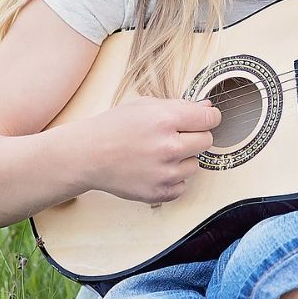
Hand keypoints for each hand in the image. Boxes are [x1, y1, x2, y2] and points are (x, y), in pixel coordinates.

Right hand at [85, 97, 220, 203]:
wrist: (87, 155)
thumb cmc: (114, 127)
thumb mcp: (145, 106)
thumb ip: (180, 106)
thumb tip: (208, 108)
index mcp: (165, 119)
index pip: (210, 119)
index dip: (208, 117)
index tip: (202, 120)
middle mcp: (168, 147)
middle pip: (207, 141)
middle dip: (195, 136)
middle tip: (175, 136)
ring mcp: (164, 173)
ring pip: (196, 165)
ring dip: (183, 159)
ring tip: (159, 154)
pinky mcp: (159, 192)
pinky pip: (183, 185)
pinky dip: (173, 179)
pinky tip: (155, 169)